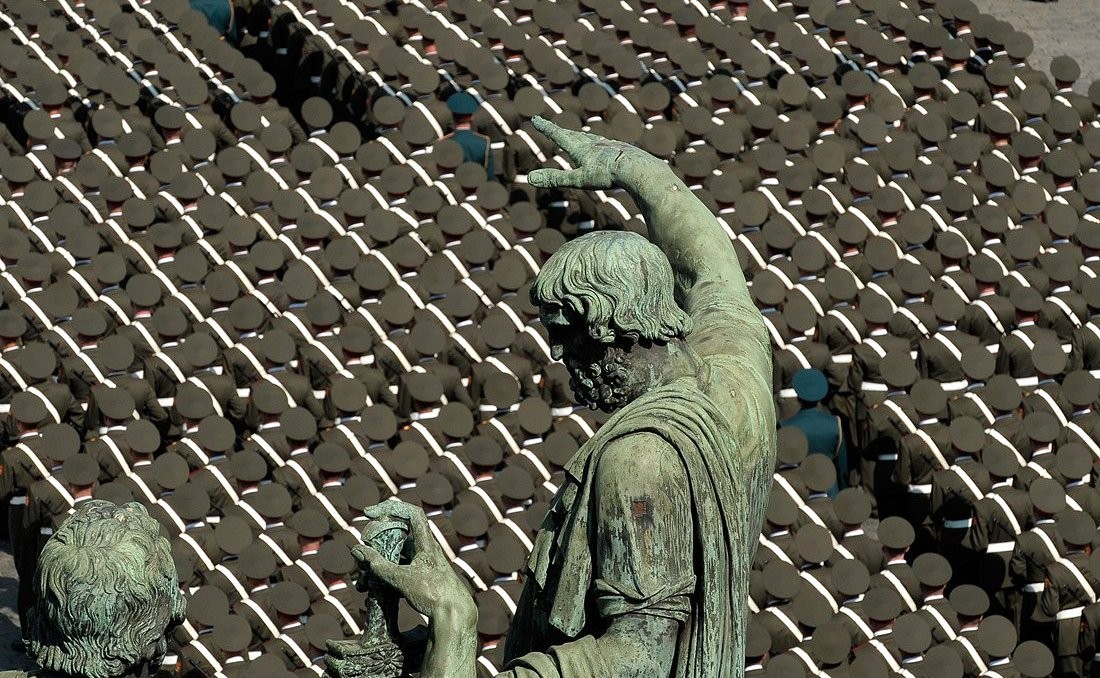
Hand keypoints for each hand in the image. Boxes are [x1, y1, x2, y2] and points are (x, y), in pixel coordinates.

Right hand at [352, 500, 473, 620]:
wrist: (454, 615)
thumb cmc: (433, 594)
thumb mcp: (401, 579)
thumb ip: (378, 565)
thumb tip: (357, 549)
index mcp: (426, 543)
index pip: (411, 513)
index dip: (390, 507)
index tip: (369, 512)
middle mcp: (425, 549)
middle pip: (398, 533)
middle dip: (376, 539)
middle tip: (362, 546)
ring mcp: (423, 562)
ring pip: (395, 553)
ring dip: (377, 561)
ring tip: (361, 580)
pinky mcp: (420, 576)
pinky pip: (398, 567)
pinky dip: (384, 573)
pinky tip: (369, 588)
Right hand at [528, 116, 660, 190]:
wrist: (637, 168)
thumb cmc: (606, 175)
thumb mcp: (578, 180)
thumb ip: (555, 178)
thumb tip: (529, 178)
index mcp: (580, 148)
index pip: (558, 135)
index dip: (546, 128)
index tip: (535, 119)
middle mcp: (593, 143)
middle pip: (573, 135)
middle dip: (560, 132)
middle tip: (552, 128)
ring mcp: (608, 145)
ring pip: (591, 140)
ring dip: (581, 138)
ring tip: (579, 138)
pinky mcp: (621, 150)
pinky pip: (607, 147)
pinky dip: (600, 146)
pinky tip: (606, 151)